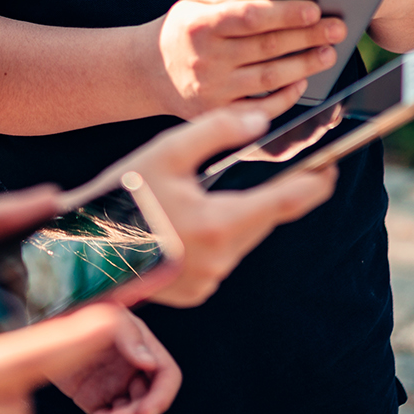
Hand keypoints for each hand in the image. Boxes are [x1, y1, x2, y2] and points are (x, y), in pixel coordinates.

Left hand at [50, 309, 180, 413]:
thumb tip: (150, 363)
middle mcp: (133, 370)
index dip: (161, 397)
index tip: (143, 412)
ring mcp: (115, 387)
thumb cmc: (75, 316)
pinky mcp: (96, 401)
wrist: (43, 330)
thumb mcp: (105, 318)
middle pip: (147, 402)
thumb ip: (130, 335)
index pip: (166, 376)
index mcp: (142, 347)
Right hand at [104, 106, 338, 307]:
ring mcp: (208, 281)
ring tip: (226, 191)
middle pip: (266, 221)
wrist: (80, 249)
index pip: (286, 203)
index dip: (315, 184)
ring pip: (245, 239)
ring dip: (245, 216)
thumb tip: (261, 121)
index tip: (333, 167)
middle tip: (294, 170)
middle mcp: (220, 259)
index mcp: (218, 223)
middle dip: (278, 196)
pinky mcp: (195, 293)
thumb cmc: (121, 196)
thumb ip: (217, 130)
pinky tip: (198, 219)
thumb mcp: (167, 150)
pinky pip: (224, 258)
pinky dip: (221, 236)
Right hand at [143, 0, 344, 118]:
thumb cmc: (183, 30)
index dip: (285, 13)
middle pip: (267, 47)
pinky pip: (259, 108)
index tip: (314, 9)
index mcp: (200, 26)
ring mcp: (211, 90)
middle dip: (307, 37)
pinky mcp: (216, 113)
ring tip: (328, 54)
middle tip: (337, 29)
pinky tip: (302, 83)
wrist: (146, 72)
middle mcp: (206, 59)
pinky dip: (284, 97)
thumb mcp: (196, 3)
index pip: (250, 17)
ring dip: (304, 65)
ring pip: (268, 78)